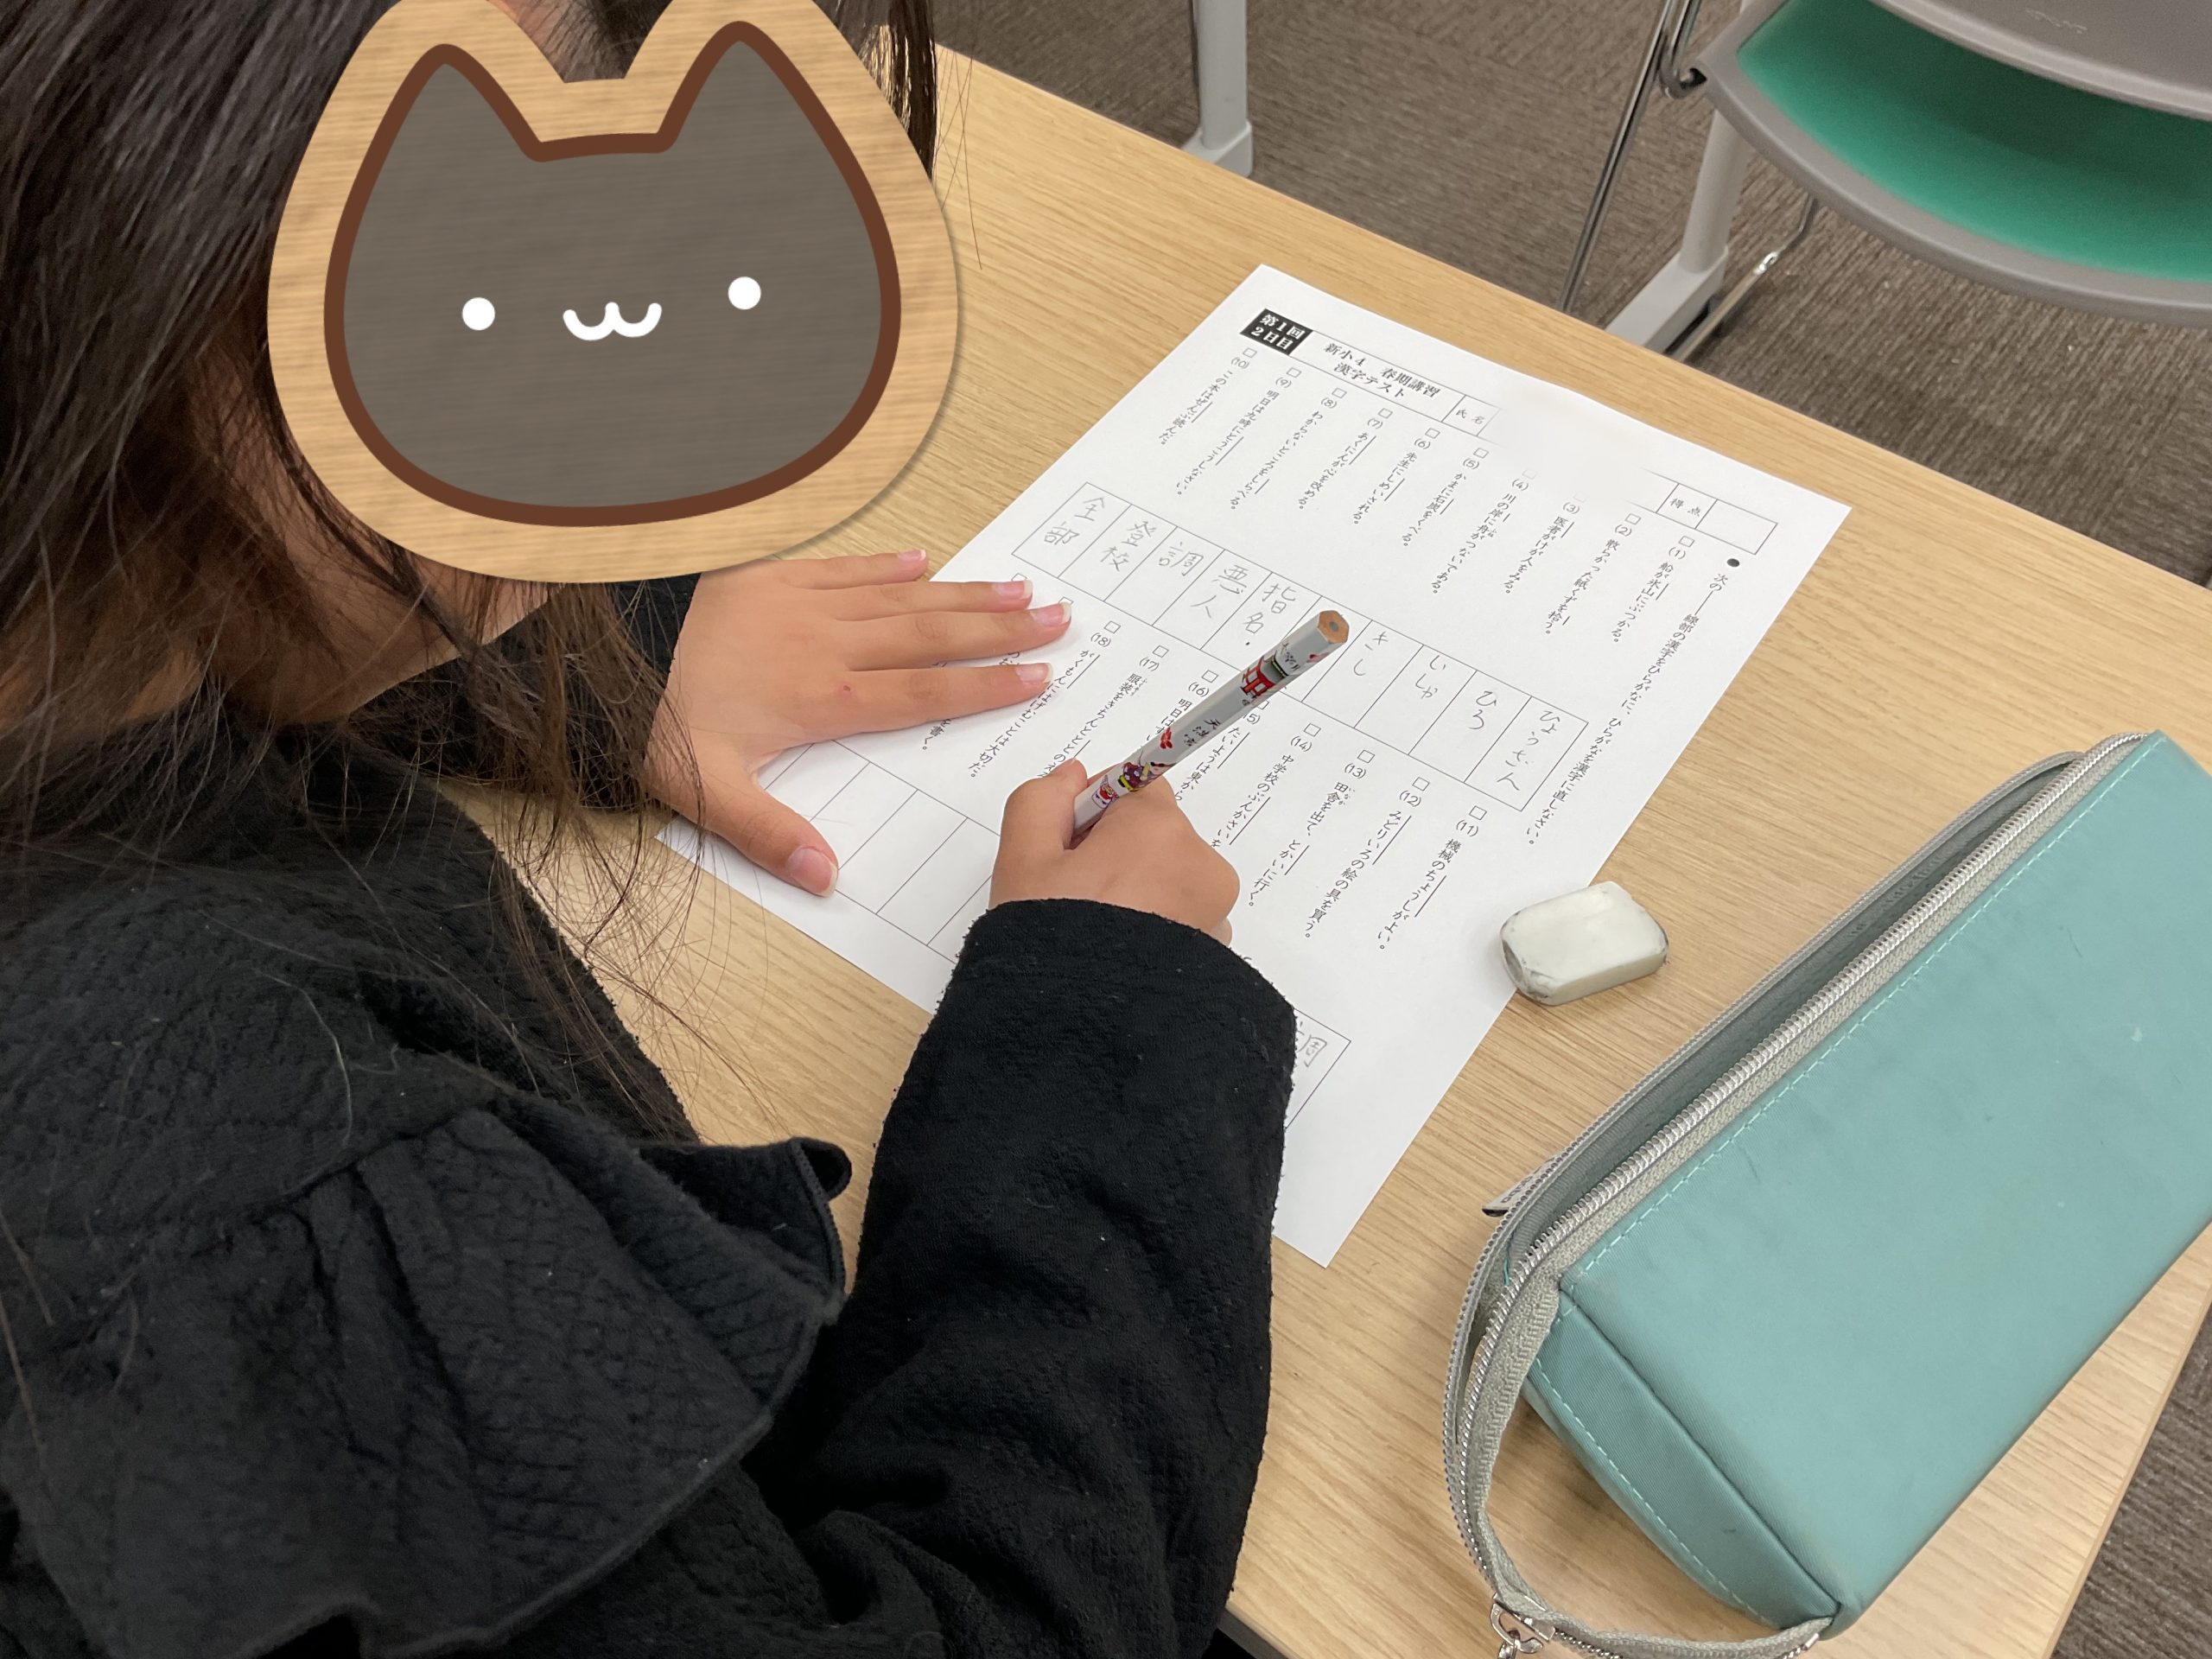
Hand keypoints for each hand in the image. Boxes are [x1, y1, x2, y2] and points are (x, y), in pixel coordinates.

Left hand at [647, 550, 1069, 892]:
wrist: (602, 631)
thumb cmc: (651, 713)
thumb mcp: (700, 789)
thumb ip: (768, 832)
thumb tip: (826, 877)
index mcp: (823, 698)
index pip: (924, 693)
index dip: (985, 687)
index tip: (1038, 678)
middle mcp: (828, 644)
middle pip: (932, 636)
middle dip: (1000, 630)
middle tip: (1059, 618)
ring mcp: (803, 601)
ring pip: (903, 597)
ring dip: (965, 594)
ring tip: (1019, 588)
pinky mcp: (772, 573)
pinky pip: (847, 564)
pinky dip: (890, 563)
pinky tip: (924, 557)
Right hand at [990, 760, 1238, 940]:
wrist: (1084, 1034)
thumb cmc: (1051, 940)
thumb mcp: (1021, 858)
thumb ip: (1041, 801)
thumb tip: (1073, 777)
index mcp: (1159, 828)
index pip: (1133, 788)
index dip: (1092, 812)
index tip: (1063, 849)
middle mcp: (1201, 864)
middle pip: (1154, 835)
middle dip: (1114, 853)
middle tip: (1069, 897)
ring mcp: (1215, 914)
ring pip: (1168, 881)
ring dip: (1137, 893)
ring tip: (1094, 936)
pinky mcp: (1218, 955)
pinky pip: (1183, 922)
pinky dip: (1156, 930)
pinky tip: (1119, 959)